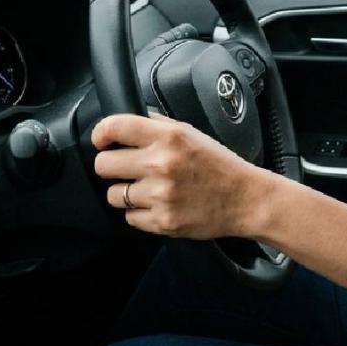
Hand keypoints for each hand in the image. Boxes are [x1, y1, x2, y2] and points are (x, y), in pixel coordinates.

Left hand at [92, 114, 268, 239]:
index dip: (101, 134)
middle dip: (112, 166)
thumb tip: (125, 124)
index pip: (115, 127)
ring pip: (113, 195)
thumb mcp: (191, 133)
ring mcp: (160, 195)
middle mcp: (162, 163)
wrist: (245, 198)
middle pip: (103, 165)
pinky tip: (159, 205)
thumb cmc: (219, 165)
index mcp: (169, 137)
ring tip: (148, 189)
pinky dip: (140, 214)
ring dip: (125, 193)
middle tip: (127, 168)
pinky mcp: (162, 221)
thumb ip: (158, 125)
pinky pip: (129, 218)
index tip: (102, 141)